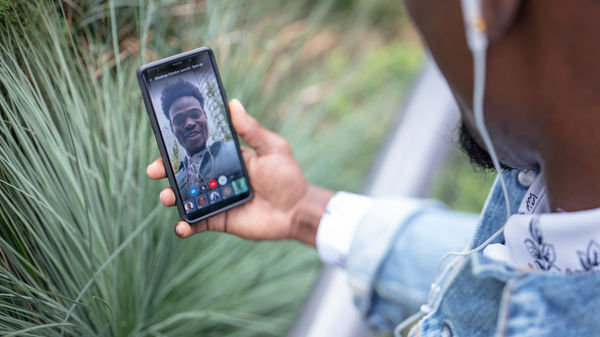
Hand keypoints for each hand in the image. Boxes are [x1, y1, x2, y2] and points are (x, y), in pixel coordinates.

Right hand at [146, 99, 333, 245]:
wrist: (298, 210)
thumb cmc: (288, 176)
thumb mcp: (272, 148)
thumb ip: (252, 130)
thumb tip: (234, 103)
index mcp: (228, 157)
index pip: (197, 150)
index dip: (178, 148)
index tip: (162, 144)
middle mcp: (217, 177)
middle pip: (185, 173)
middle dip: (166, 172)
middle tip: (154, 171)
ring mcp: (216, 199)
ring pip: (186, 198)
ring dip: (172, 197)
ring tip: (167, 197)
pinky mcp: (220, 220)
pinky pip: (198, 223)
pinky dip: (186, 227)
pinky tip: (181, 227)